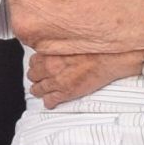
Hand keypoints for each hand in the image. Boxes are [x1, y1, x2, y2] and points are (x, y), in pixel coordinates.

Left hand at [27, 47, 143, 108]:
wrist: (110, 59)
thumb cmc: (97, 49)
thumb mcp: (73, 41)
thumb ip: (61, 45)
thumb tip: (57, 45)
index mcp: (51, 52)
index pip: (33, 60)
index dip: (37, 65)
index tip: (39, 66)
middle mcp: (50, 66)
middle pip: (33, 75)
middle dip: (37, 77)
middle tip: (41, 78)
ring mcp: (57, 81)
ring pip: (38, 89)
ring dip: (40, 90)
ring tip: (43, 91)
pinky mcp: (66, 93)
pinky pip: (49, 101)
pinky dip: (49, 103)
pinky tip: (51, 102)